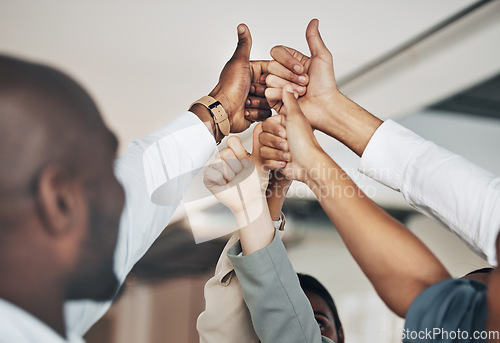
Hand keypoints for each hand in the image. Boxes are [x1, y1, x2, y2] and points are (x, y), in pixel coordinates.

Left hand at [193, 23, 307, 138]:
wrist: (222, 111)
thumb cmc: (228, 87)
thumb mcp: (239, 62)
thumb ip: (244, 44)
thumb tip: (242, 27)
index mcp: (253, 70)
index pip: (274, 70)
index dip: (283, 73)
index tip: (293, 76)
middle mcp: (254, 83)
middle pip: (274, 86)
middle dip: (268, 90)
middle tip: (256, 91)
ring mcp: (256, 98)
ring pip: (271, 100)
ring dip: (259, 101)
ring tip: (246, 100)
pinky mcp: (256, 112)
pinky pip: (266, 112)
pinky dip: (256, 112)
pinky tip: (245, 110)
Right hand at [204, 125, 268, 225]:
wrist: (251, 200)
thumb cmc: (257, 182)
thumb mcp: (260, 160)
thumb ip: (259, 143)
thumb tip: (261, 124)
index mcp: (234, 152)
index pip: (232, 141)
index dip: (240, 151)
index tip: (247, 162)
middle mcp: (223, 158)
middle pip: (226, 152)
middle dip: (237, 165)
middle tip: (242, 174)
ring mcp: (215, 168)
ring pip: (220, 162)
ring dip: (232, 174)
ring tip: (236, 181)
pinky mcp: (209, 178)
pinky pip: (212, 172)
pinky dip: (221, 179)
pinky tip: (227, 185)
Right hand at [260, 85, 325, 184]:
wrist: (309, 165)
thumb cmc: (305, 143)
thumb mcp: (296, 117)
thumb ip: (289, 100)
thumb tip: (287, 84)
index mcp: (283, 124)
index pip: (265, 124)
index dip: (274, 130)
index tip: (286, 132)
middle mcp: (279, 136)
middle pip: (262, 137)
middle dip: (276, 142)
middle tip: (288, 143)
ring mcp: (277, 149)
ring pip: (263, 149)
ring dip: (277, 153)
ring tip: (289, 154)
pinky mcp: (275, 161)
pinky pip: (265, 160)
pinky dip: (276, 162)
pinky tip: (286, 162)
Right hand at [265, 19, 340, 130]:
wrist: (324, 106)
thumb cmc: (325, 85)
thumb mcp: (322, 57)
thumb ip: (314, 39)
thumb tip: (313, 22)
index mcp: (291, 62)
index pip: (276, 52)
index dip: (287, 60)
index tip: (302, 68)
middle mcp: (283, 73)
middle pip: (272, 65)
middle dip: (290, 75)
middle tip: (305, 82)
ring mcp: (278, 86)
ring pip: (270, 79)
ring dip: (289, 86)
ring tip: (301, 92)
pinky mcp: (274, 99)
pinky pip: (268, 91)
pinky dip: (283, 95)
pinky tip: (294, 99)